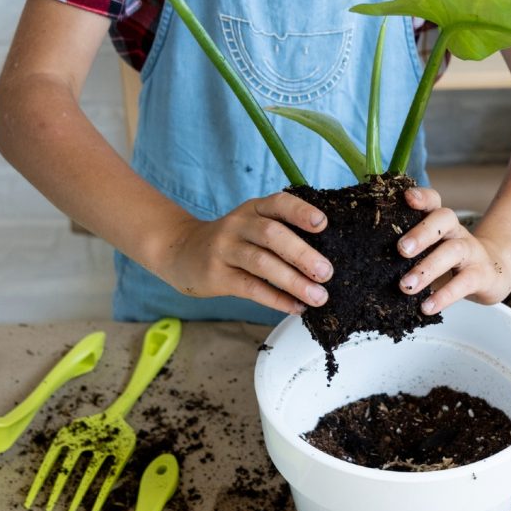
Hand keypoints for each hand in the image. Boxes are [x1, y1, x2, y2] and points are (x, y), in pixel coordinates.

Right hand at [155, 191, 333, 314]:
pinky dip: (276, 299)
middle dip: (302, 254)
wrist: (183, 252)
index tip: (323, 224)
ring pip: (262, 263)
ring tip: (318, 296)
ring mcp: (225, 249)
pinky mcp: (218, 275)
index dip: (300, 212)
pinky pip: (251, 287)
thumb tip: (327, 258)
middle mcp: (239, 225)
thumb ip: (283, 233)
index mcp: (254, 209)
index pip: (279, 203)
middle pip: (272, 234)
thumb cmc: (233, 241)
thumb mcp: (253, 226)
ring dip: (293, 281)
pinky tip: (295, 307)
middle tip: (327, 272)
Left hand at [397, 187, 510, 314]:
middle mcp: (456, 231)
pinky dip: (444, 296)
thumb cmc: (450, 262)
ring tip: (406, 286)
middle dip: (422, 232)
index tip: (406, 197)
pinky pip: (463, 283)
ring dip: (427, 268)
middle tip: (400, 250)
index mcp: (440, 222)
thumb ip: (408, 249)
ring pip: (452, 251)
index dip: (422, 197)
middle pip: (444, 219)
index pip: (433, 201)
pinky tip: (427, 307)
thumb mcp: (430, 249)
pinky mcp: (481, 274)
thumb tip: (367, 262)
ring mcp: (471, 251)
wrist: (492, 274)